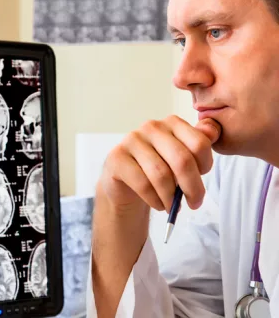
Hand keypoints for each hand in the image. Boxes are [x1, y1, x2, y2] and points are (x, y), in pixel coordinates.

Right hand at [99, 115, 221, 215]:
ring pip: (161, 174)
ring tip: (172, 206)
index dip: (205, 166)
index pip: (199, 143)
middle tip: (195, 203)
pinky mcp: (117, 157)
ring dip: (171, 197)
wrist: (125, 183)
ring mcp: (132, 140)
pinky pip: (142, 184)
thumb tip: (213, 131)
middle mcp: (151, 127)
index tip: (201, 180)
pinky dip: (155, 200)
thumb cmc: (158, 170)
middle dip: (193, 187)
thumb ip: (199, 144)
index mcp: (172, 123)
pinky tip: (158, 204)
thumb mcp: (182, 158)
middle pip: (182, 160)